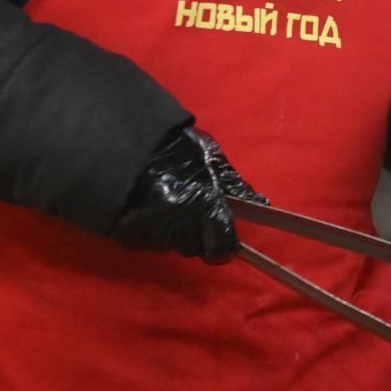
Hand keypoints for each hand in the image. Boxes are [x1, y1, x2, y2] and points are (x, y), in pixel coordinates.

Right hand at [110, 127, 266, 262]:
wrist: (129, 142)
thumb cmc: (177, 147)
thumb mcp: (212, 159)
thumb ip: (235, 185)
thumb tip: (261, 203)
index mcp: (205, 206)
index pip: (221, 248)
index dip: (223, 245)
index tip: (219, 235)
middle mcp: (180, 224)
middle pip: (194, 249)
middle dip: (194, 235)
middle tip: (188, 211)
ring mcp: (153, 233)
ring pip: (169, 246)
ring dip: (171, 232)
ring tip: (165, 204)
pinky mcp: (129, 236)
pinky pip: (145, 242)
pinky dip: (148, 230)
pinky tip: (146, 208)